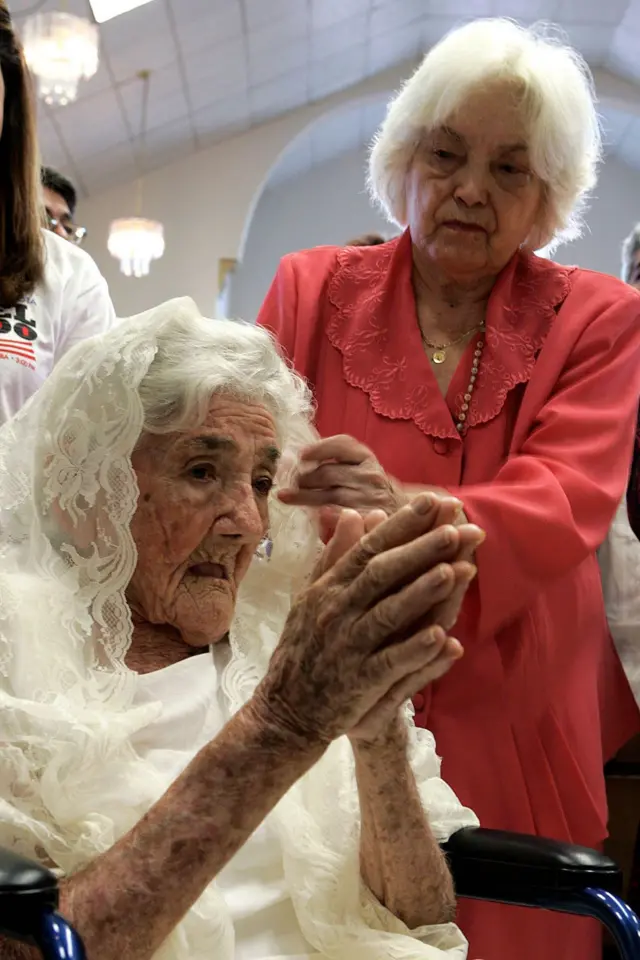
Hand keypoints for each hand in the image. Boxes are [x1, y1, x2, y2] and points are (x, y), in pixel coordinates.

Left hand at [277, 435, 406, 514]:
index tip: (301, 455)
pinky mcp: (368, 519)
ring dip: (304, 496)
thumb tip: (296, 460)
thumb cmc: (370, 490)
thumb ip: (335, 462)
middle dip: (303, 478)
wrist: (404, 515)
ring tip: (287, 497)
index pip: (342, 444)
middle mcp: (370, 474)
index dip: (319, 448)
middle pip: (327, 472)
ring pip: (329, 495)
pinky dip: (325, 515)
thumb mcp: (359, 468)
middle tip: (289, 484)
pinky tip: (314, 515)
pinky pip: (341, 515)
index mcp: (365, 457)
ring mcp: (370, 498)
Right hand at [312, 504, 479, 742]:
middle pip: (382, 574)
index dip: (402, 525)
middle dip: (421, 549)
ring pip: (388, 614)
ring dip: (422, 592)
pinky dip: (415, 650)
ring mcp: (348, 646)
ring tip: (455, 569)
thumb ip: (336, 555)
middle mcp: (337, 611)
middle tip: (456, 527)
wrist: (287, 709)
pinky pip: (390, 663)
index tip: (432, 501)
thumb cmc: (305, 647)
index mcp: (329, 588)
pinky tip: (442, 636)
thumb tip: (356, 513)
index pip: (368, 549)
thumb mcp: (312, 596)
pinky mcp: (358, 683)